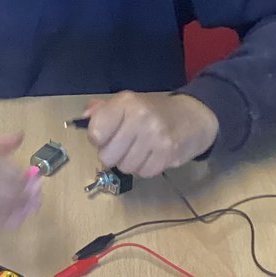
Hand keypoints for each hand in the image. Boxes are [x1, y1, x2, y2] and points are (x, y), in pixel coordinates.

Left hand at [84, 92, 218, 177]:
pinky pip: (143, 173)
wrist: (193, 116)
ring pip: (125, 167)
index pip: (95, 132)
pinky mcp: (167, 154)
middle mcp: (139, 117)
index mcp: (125, 102)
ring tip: (141, 149)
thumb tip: (82, 118)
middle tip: (126, 145)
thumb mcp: (127, 103)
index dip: (98, 139)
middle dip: (114, 155)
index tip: (107, 135)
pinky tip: (152, 155)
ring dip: (130, 163)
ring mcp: (155, 136)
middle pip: (107, 156)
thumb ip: (102, 110)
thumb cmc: (153, 111)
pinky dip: (145, 168)